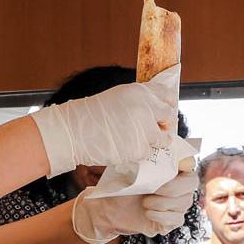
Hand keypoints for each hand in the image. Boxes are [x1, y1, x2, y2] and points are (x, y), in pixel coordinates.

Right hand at [29, 66, 178, 177]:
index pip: (166, 95)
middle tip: (152, 128)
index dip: (165, 105)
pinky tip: (124, 146)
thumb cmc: (92, 114)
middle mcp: (146, 108)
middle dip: (163, 124)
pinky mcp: (140, 148)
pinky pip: (148, 152)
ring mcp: (145, 129)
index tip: (162, 112)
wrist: (75, 131)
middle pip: (169, 116)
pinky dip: (138, 152)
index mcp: (140, 91)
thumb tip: (157, 110)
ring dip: (152, 140)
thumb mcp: (118, 96)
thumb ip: (140, 100)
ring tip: (134, 139)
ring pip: (162, 138)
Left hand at [71, 152, 197, 243]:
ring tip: (145, 202)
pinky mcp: (174, 219)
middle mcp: (182, 184)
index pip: (189, 161)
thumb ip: (145, 155)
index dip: (184, 163)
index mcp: (173, 167)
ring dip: (160, 203)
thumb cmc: (124, 183)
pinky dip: (160, 216)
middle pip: (191, 183)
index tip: (173, 167)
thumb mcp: (131, 166)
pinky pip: (177, 219)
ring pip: (183, 203)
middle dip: (171, 188)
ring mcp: (180, 203)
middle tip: (152, 190)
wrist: (112, 207)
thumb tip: (156, 142)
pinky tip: (147, 213)